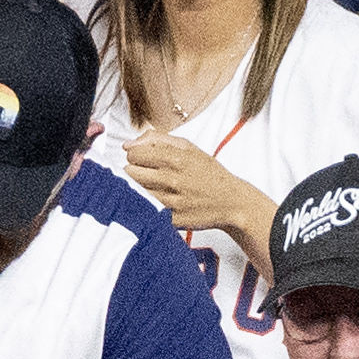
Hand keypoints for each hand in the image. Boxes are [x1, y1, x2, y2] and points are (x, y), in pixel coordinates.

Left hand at [118, 130, 259, 237]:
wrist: (231, 202)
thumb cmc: (208, 173)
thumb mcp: (188, 147)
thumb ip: (157, 139)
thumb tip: (127, 144)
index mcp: (176, 158)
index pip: (134, 154)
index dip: (134, 156)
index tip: (141, 159)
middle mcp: (173, 179)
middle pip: (131, 172)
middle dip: (134, 171)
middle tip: (145, 173)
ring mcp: (172, 202)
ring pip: (136, 191)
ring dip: (139, 188)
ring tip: (152, 187)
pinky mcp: (172, 220)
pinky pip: (147, 210)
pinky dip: (147, 205)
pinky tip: (157, 201)